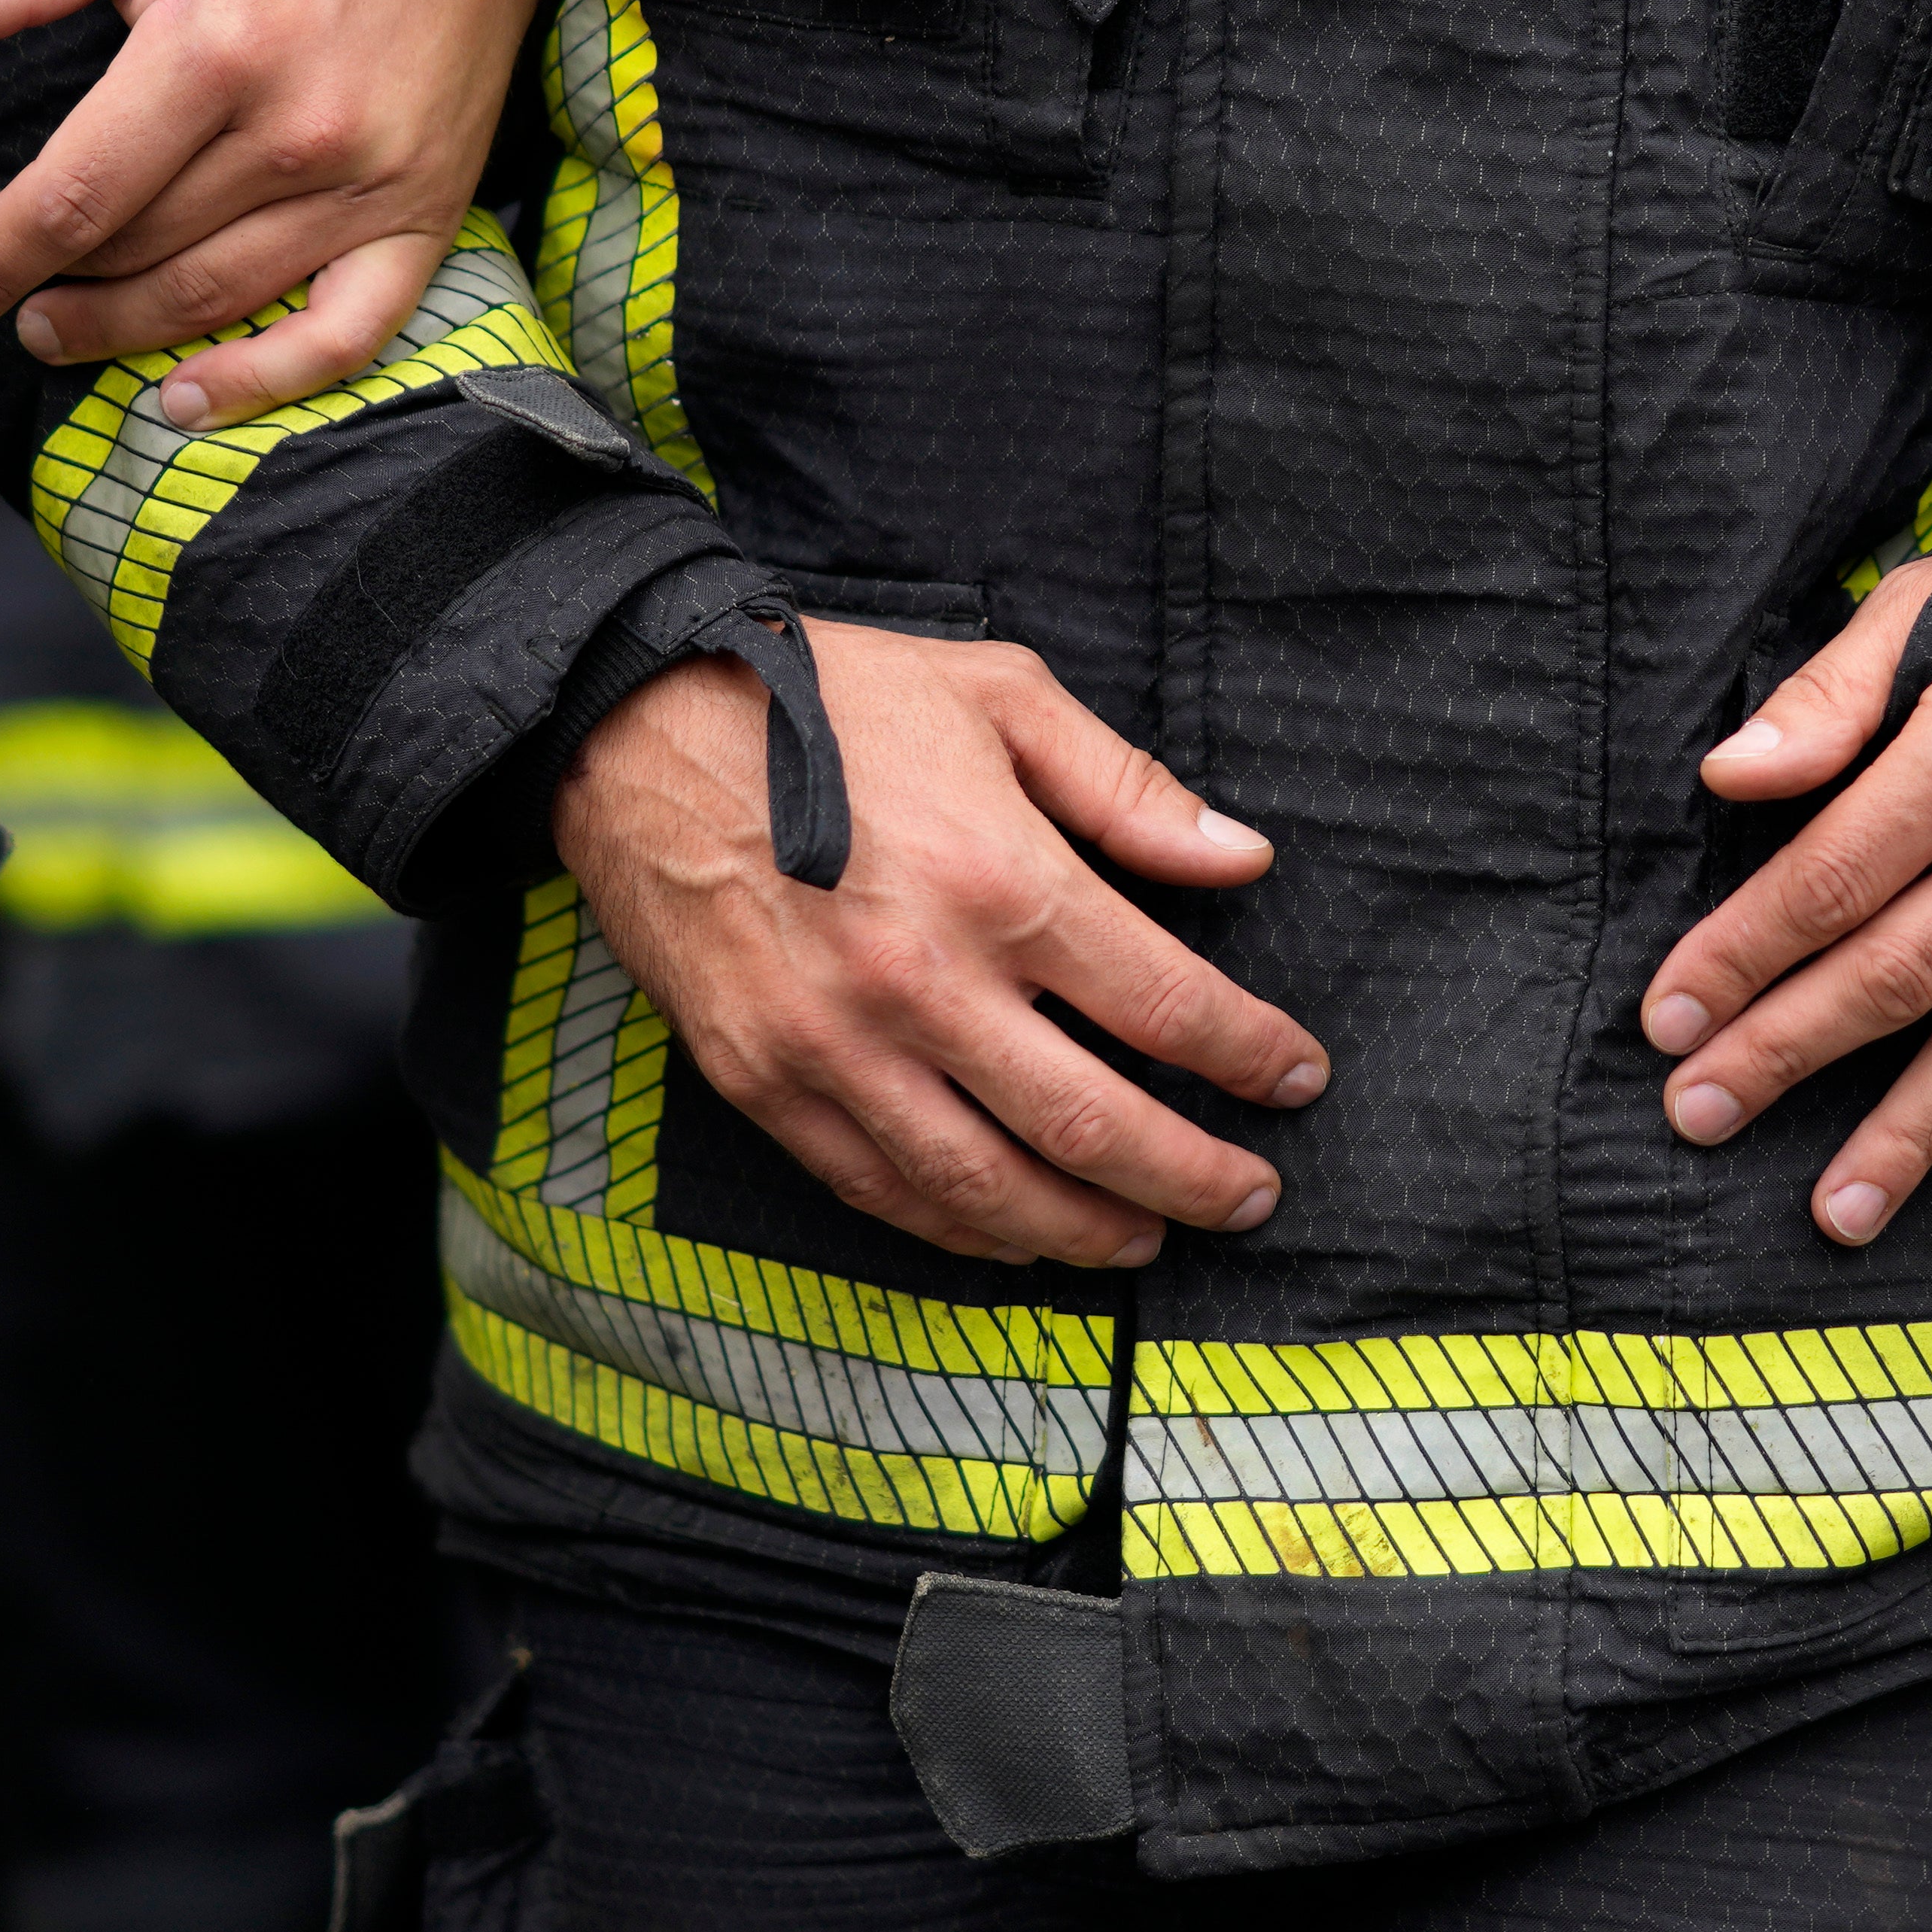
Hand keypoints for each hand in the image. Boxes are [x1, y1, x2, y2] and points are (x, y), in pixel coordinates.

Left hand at [0, 0, 542, 426]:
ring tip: (60, 332)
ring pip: (218, 297)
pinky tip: (190, 401)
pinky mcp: (423, 218)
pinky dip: (266, 383)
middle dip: (49, 290)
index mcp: (214, 47)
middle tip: (3, 302)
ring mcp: (365, 187)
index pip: (74, 194)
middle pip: (137, 252)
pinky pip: (345, 335)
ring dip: (123, 334)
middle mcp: (293, 133)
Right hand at [550, 625, 1330, 1270]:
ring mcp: (839, 1047)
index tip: (1296, 1078)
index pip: (1166, 1008)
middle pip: (1095, 1126)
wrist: (635, 731)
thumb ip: (1128, 788)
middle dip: (1193, 1178)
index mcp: (1002, 881)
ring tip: (1147, 1235)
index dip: (1249, 1056)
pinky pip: (883, 1190)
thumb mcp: (999, 696)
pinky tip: (1017, 1235)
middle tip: (1252, 1197)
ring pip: (990, 1188)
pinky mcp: (767, 1083)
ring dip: (1086, 1230)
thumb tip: (1240, 857)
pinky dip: (964, 1232)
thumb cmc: (830, 702)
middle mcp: (927, 984)